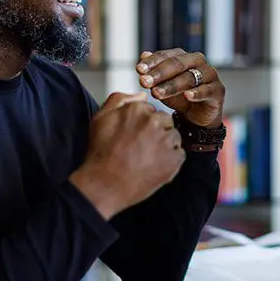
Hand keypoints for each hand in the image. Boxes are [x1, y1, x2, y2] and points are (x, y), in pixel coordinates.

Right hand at [69, 92, 184, 219]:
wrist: (104, 185)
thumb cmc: (100, 153)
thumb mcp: (100, 118)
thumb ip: (120, 100)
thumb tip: (141, 95)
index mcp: (137, 109)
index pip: (150, 110)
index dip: (142, 124)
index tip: (133, 136)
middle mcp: (153, 121)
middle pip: (165, 120)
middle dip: (156, 131)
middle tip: (141, 148)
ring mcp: (165, 141)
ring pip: (174, 136)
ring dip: (165, 145)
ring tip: (146, 158)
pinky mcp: (174, 159)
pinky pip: (179, 154)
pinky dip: (170, 160)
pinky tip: (153, 166)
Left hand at [136, 49, 225, 127]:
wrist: (197, 117)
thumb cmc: (179, 98)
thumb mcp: (163, 86)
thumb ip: (153, 72)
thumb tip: (143, 55)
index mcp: (184, 57)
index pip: (166, 56)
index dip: (152, 62)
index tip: (138, 70)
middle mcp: (198, 62)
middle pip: (177, 64)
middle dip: (159, 73)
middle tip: (144, 81)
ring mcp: (210, 75)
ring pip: (190, 77)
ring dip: (172, 85)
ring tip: (157, 93)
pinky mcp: (218, 90)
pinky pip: (208, 90)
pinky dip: (197, 93)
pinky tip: (187, 96)